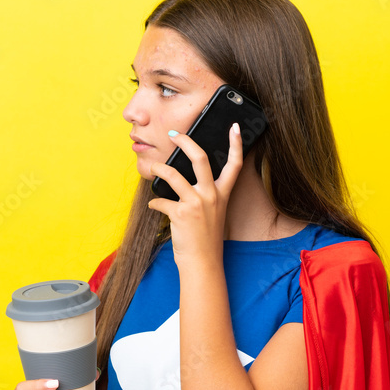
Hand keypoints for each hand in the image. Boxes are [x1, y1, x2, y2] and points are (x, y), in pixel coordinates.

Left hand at [146, 123, 243, 267]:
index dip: (236, 143)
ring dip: (158, 169)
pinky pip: (161, 201)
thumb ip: (205, 195)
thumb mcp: (213, 213)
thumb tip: (184, 178)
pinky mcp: (180, 213)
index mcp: (222, 194)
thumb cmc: (206, 238)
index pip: (234, 164)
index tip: (235, 127)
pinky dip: (155, 202)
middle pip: (200, 158)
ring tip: (153, 167)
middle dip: (186, 141)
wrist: (203, 263)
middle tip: (175, 134)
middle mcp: (211, 195)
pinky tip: (154, 205)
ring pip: (173, 175)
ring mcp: (196, 203)